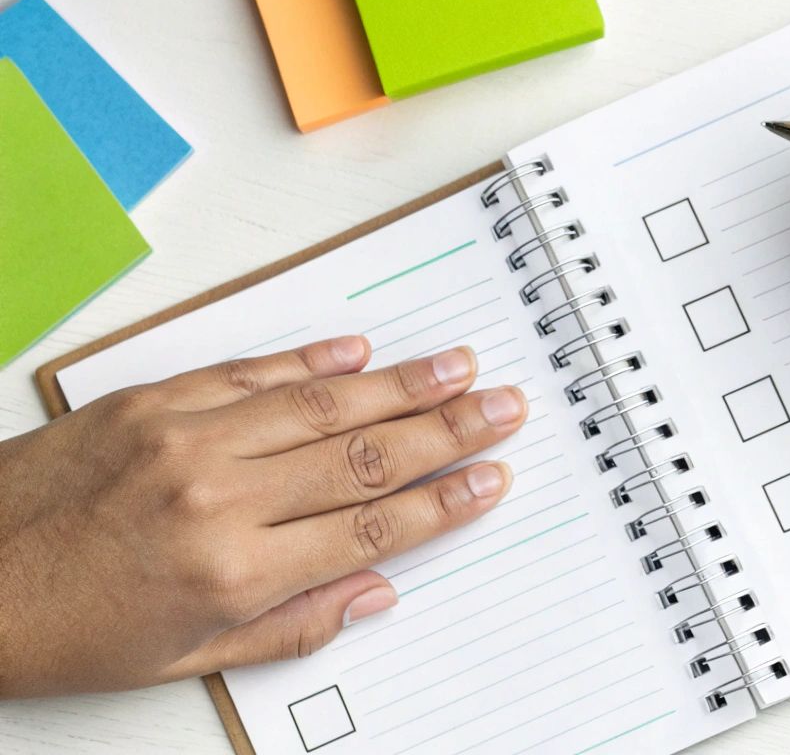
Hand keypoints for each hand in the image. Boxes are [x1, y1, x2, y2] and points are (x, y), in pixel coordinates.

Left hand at [0, 337, 522, 696]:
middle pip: (366, 455)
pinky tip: (359, 351)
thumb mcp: (181, 659)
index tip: (493, 478)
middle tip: (504, 406)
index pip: (372, 525)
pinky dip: (310, 359)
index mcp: (232, 572)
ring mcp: (185, 438)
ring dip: (400, 383)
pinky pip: (249, 372)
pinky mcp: (149, 401)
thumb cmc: (64, 629)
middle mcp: (219, 497)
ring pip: (321, 404)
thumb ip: (289, 625)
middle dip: (449, 430)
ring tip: (458, 366)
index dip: (445, 501)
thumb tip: (376, 589)